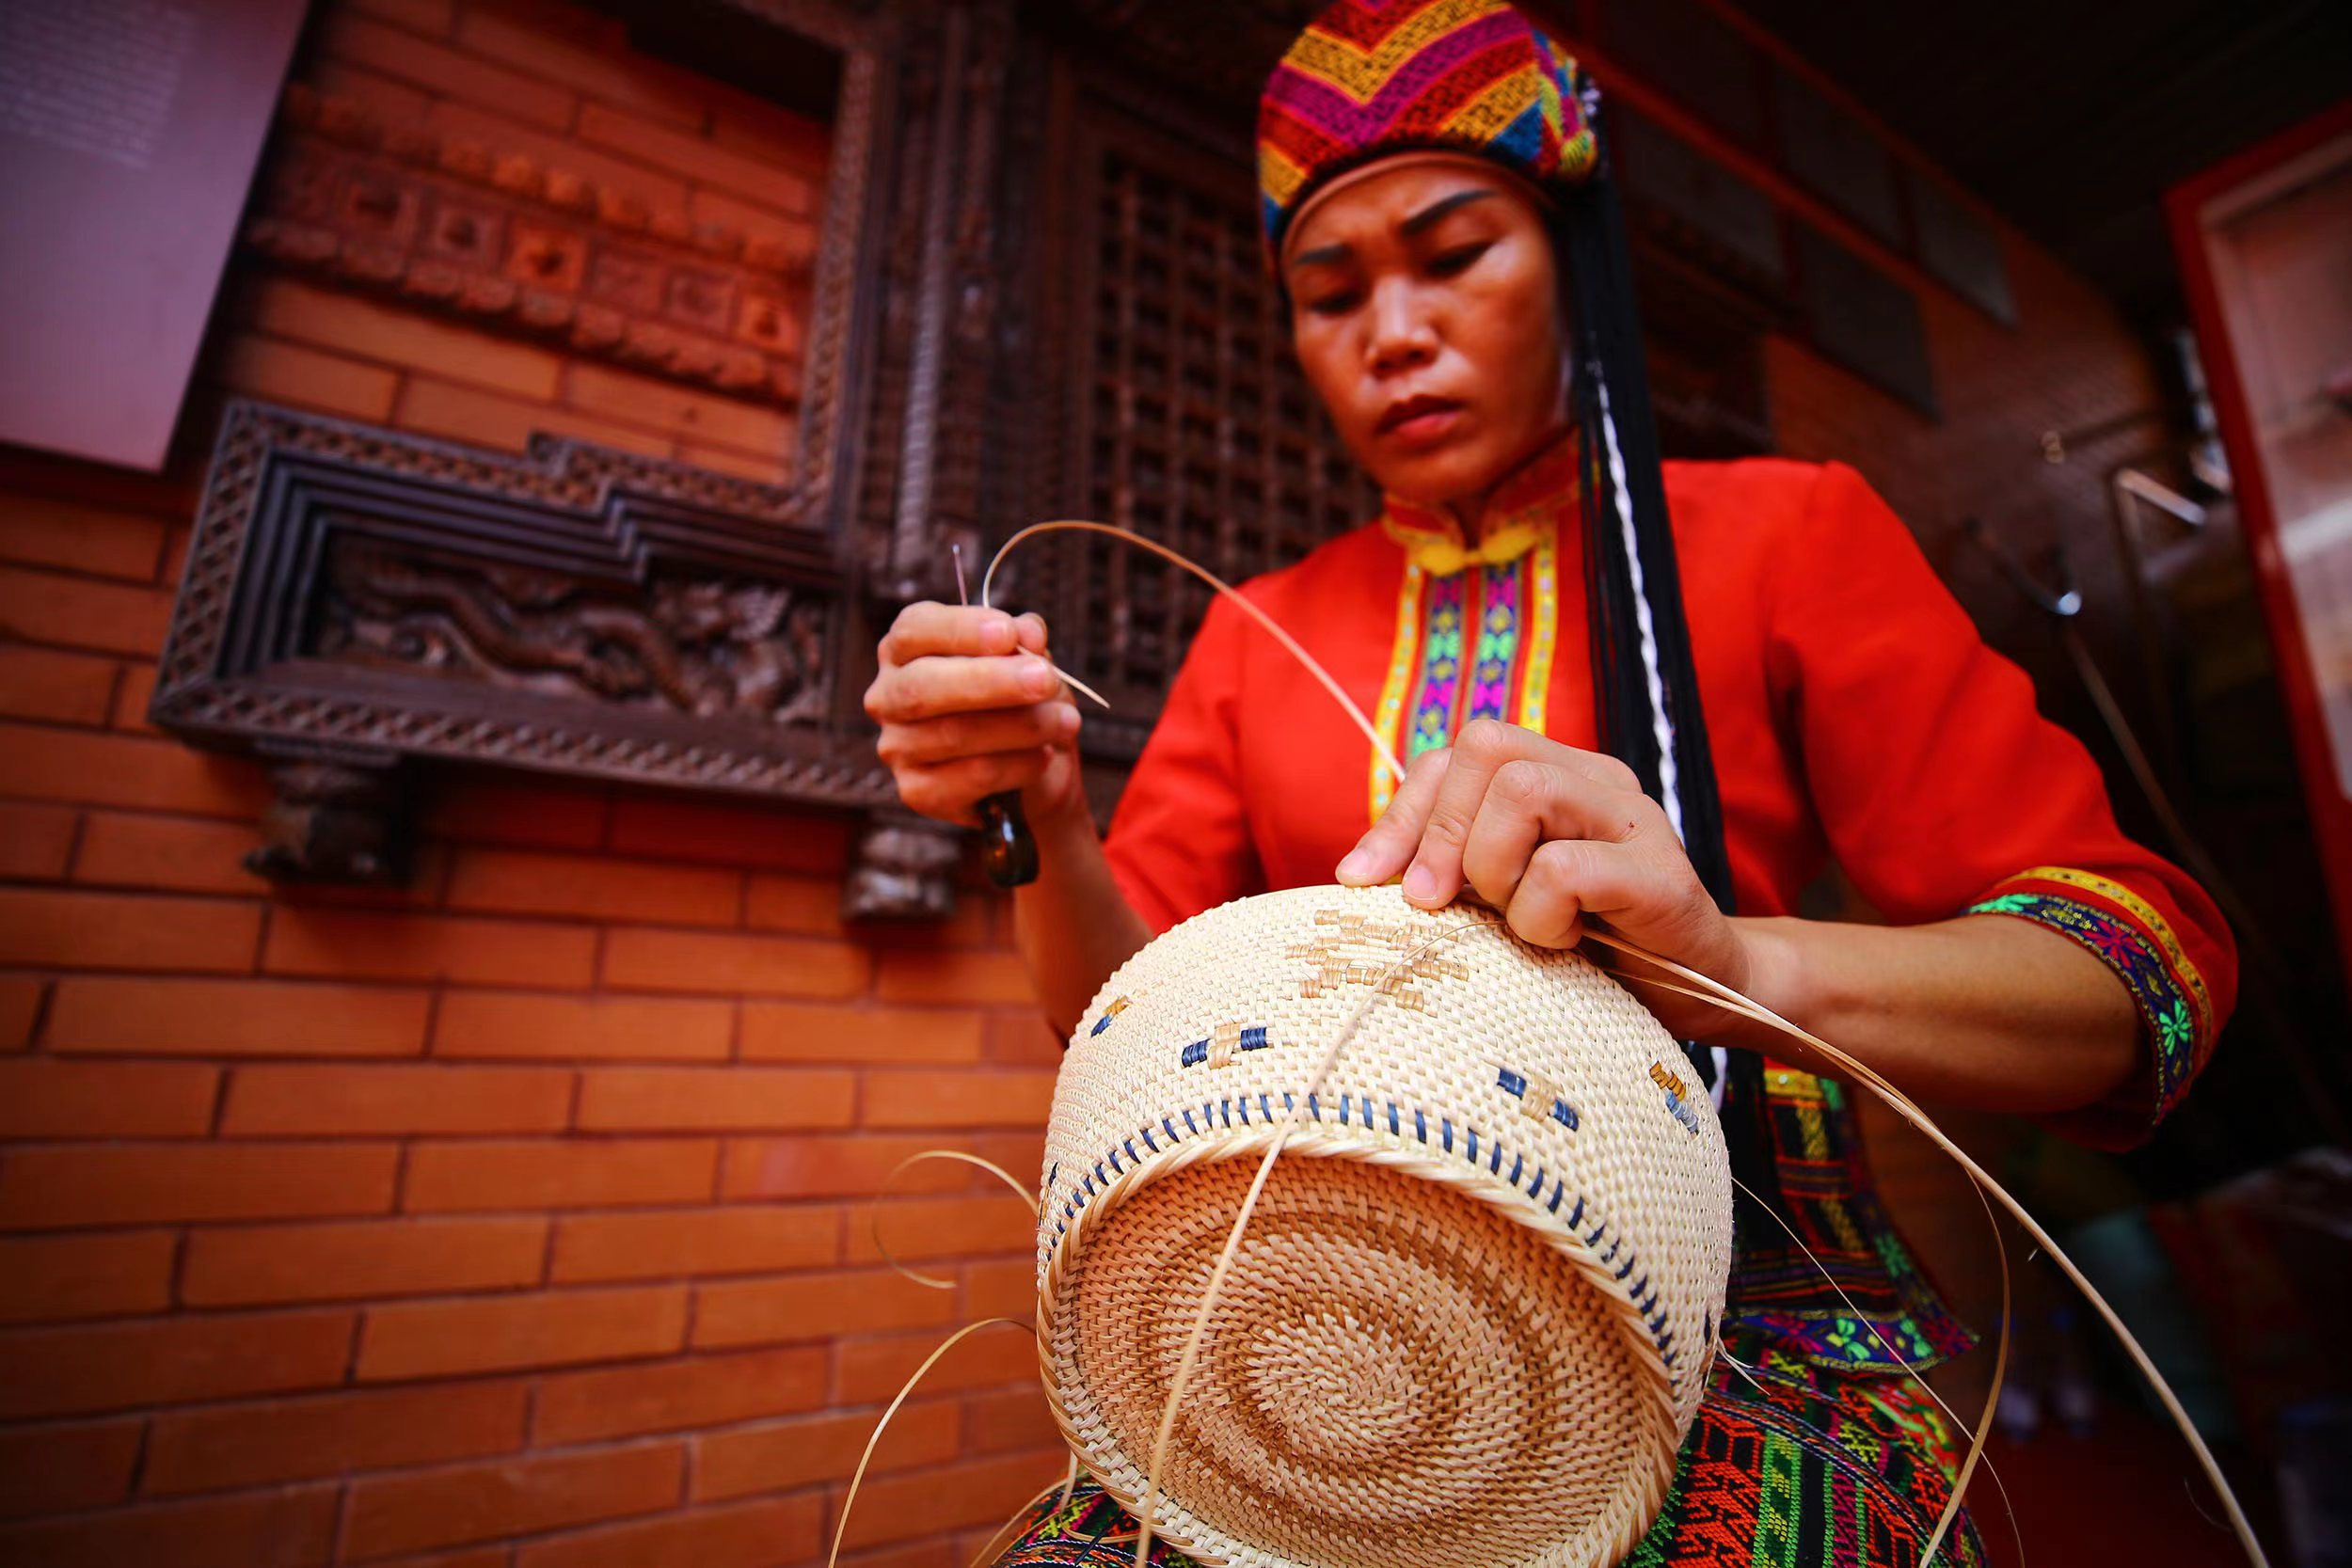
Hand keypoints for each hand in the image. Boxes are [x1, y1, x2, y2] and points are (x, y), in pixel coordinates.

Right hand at [864, 603, 1082, 828]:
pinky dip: (1017, 765)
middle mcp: (888, 696)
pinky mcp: (917, 791)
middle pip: (923, 685)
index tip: (1009, 634)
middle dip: (991, 681)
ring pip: (953, 734)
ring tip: (1065, 721)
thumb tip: (1029, 632)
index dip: (960, 629)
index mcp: (906, 650)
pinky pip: (970, 777)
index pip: (914, 629)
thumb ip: (1025, 642)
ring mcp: (897, 747)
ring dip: (1021, 726)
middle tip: (1045, 680)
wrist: (1032, 772)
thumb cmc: (1020, 703)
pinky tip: (1044, 756)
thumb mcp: (1028, 661)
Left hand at [1333, 719, 1752, 1038]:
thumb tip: (1357, 872)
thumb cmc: (1590, 949)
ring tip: (1520, 921)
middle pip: (1486, 746)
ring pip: (1523, 791)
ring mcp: (1633, 819)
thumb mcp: (1503, 901)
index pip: (1455, 753)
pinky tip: (1563, 943)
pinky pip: (1563, 869)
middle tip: (1441, 906)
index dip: (1400, 815)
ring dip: (1494, 870)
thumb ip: (1450, 871)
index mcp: (1556, 774)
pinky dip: (1540, 915)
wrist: (1701, 993)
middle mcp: (1596, 779)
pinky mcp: (1660, 874)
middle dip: (1441, 832)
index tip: (1364, 881)